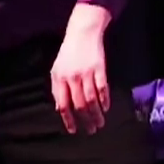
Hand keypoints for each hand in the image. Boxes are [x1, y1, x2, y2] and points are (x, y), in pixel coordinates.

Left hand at [50, 5, 110, 133]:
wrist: (82, 32)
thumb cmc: (69, 53)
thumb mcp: (57, 70)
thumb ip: (58, 89)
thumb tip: (60, 108)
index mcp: (59, 79)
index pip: (63, 104)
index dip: (68, 119)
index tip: (73, 130)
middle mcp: (71, 78)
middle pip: (78, 105)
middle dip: (85, 120)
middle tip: (92, 130)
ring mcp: (86, 73)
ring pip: (91, 99)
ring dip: (96, 114)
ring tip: (100, 123)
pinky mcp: (99, 69)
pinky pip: (102, 88)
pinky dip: (104, 100)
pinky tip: (106, 108)